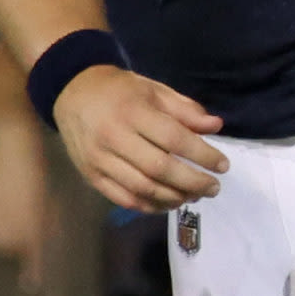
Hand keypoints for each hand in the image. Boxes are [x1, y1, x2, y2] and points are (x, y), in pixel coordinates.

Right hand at [0, 114, 56, 291]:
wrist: (12, 151)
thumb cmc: (33, 175)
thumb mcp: (46, 200)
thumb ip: (46, 221)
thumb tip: (49, 235)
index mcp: (34, 225)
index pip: (33, 256)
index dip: (31, 272)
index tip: (29, 285)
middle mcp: (13, 226)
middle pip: (12, 251)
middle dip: (16, 245)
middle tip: (21, 228)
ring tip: (2, 225)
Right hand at [54, 65, 227, 212]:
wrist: (71, 91)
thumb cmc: (119, 90)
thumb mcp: (154, 90)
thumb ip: (185, 109)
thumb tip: (216, 127)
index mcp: (133, 111)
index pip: (174, 139)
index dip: (202, 155)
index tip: (223, 165)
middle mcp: (114, 137)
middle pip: (160, 169)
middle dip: (192, 182)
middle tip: (213, 188)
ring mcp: (99, 159)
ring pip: (142, 188)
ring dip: (173, 197)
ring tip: (193, 196)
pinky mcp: (91, 175)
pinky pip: (123, 198)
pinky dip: (149, 206)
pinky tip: (167, 203)